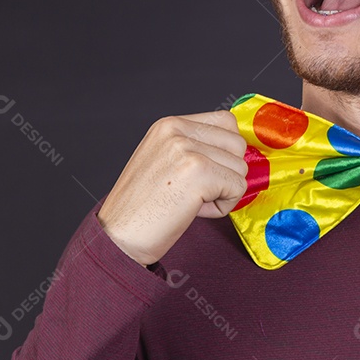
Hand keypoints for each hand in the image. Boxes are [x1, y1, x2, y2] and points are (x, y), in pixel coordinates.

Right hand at [98, 111, 247, 265]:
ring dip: (223, 191)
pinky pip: (238, 187)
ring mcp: (187, 149)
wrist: (118, 237)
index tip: (209, 172)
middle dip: (226, 172)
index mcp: (169, 124)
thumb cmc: (141, 208)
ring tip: (191, 201)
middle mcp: (177, 131)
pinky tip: (194, 210)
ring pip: (240, 167)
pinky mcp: (199, 172)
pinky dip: (223, 206)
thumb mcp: (163, 160)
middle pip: (237, 144)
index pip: (225, 121)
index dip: (225, 151)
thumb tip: (237, 151)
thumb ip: (195, 148)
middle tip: (196, 192)